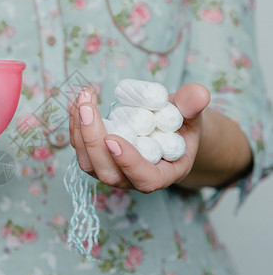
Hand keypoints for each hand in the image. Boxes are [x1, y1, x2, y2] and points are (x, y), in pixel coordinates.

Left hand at [69, 83, 209, 192]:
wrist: (166, 132)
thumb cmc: (181, 127)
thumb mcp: (192, 116)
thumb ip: (193, 107)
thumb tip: (199, 95)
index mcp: (163, 174)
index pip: (145, 179)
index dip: (128, 162)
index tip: (113, 139)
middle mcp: (133, 179)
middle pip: (107, 172)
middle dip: (93, 139)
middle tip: (88, 107)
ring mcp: (112, 171)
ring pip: (88, 162)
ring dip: (80, 130)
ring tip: (83, 98)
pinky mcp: (97, 159)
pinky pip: (81, 148)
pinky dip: (75, 125)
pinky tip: (78, 102)